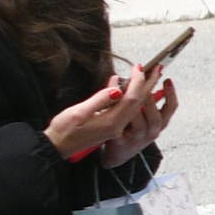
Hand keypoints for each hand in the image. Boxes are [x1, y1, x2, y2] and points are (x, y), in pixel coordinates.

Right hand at [43, 65, 170, 160]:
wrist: (58, 147)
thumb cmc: (64, 130)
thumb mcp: (78, 113)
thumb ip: (99, 100)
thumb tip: (116, 90)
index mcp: (111, 122)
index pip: (131, 99)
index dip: (138, 82)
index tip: (139, 67)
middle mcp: (117, 125)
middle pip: (138, 103)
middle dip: (148, 84)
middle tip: (157, 68)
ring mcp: (115, 127)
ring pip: (134, 106)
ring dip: (142, 89)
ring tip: (148, 75)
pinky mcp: (111, 126)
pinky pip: (125, 109)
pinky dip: (130, 96)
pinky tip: (127, 86)